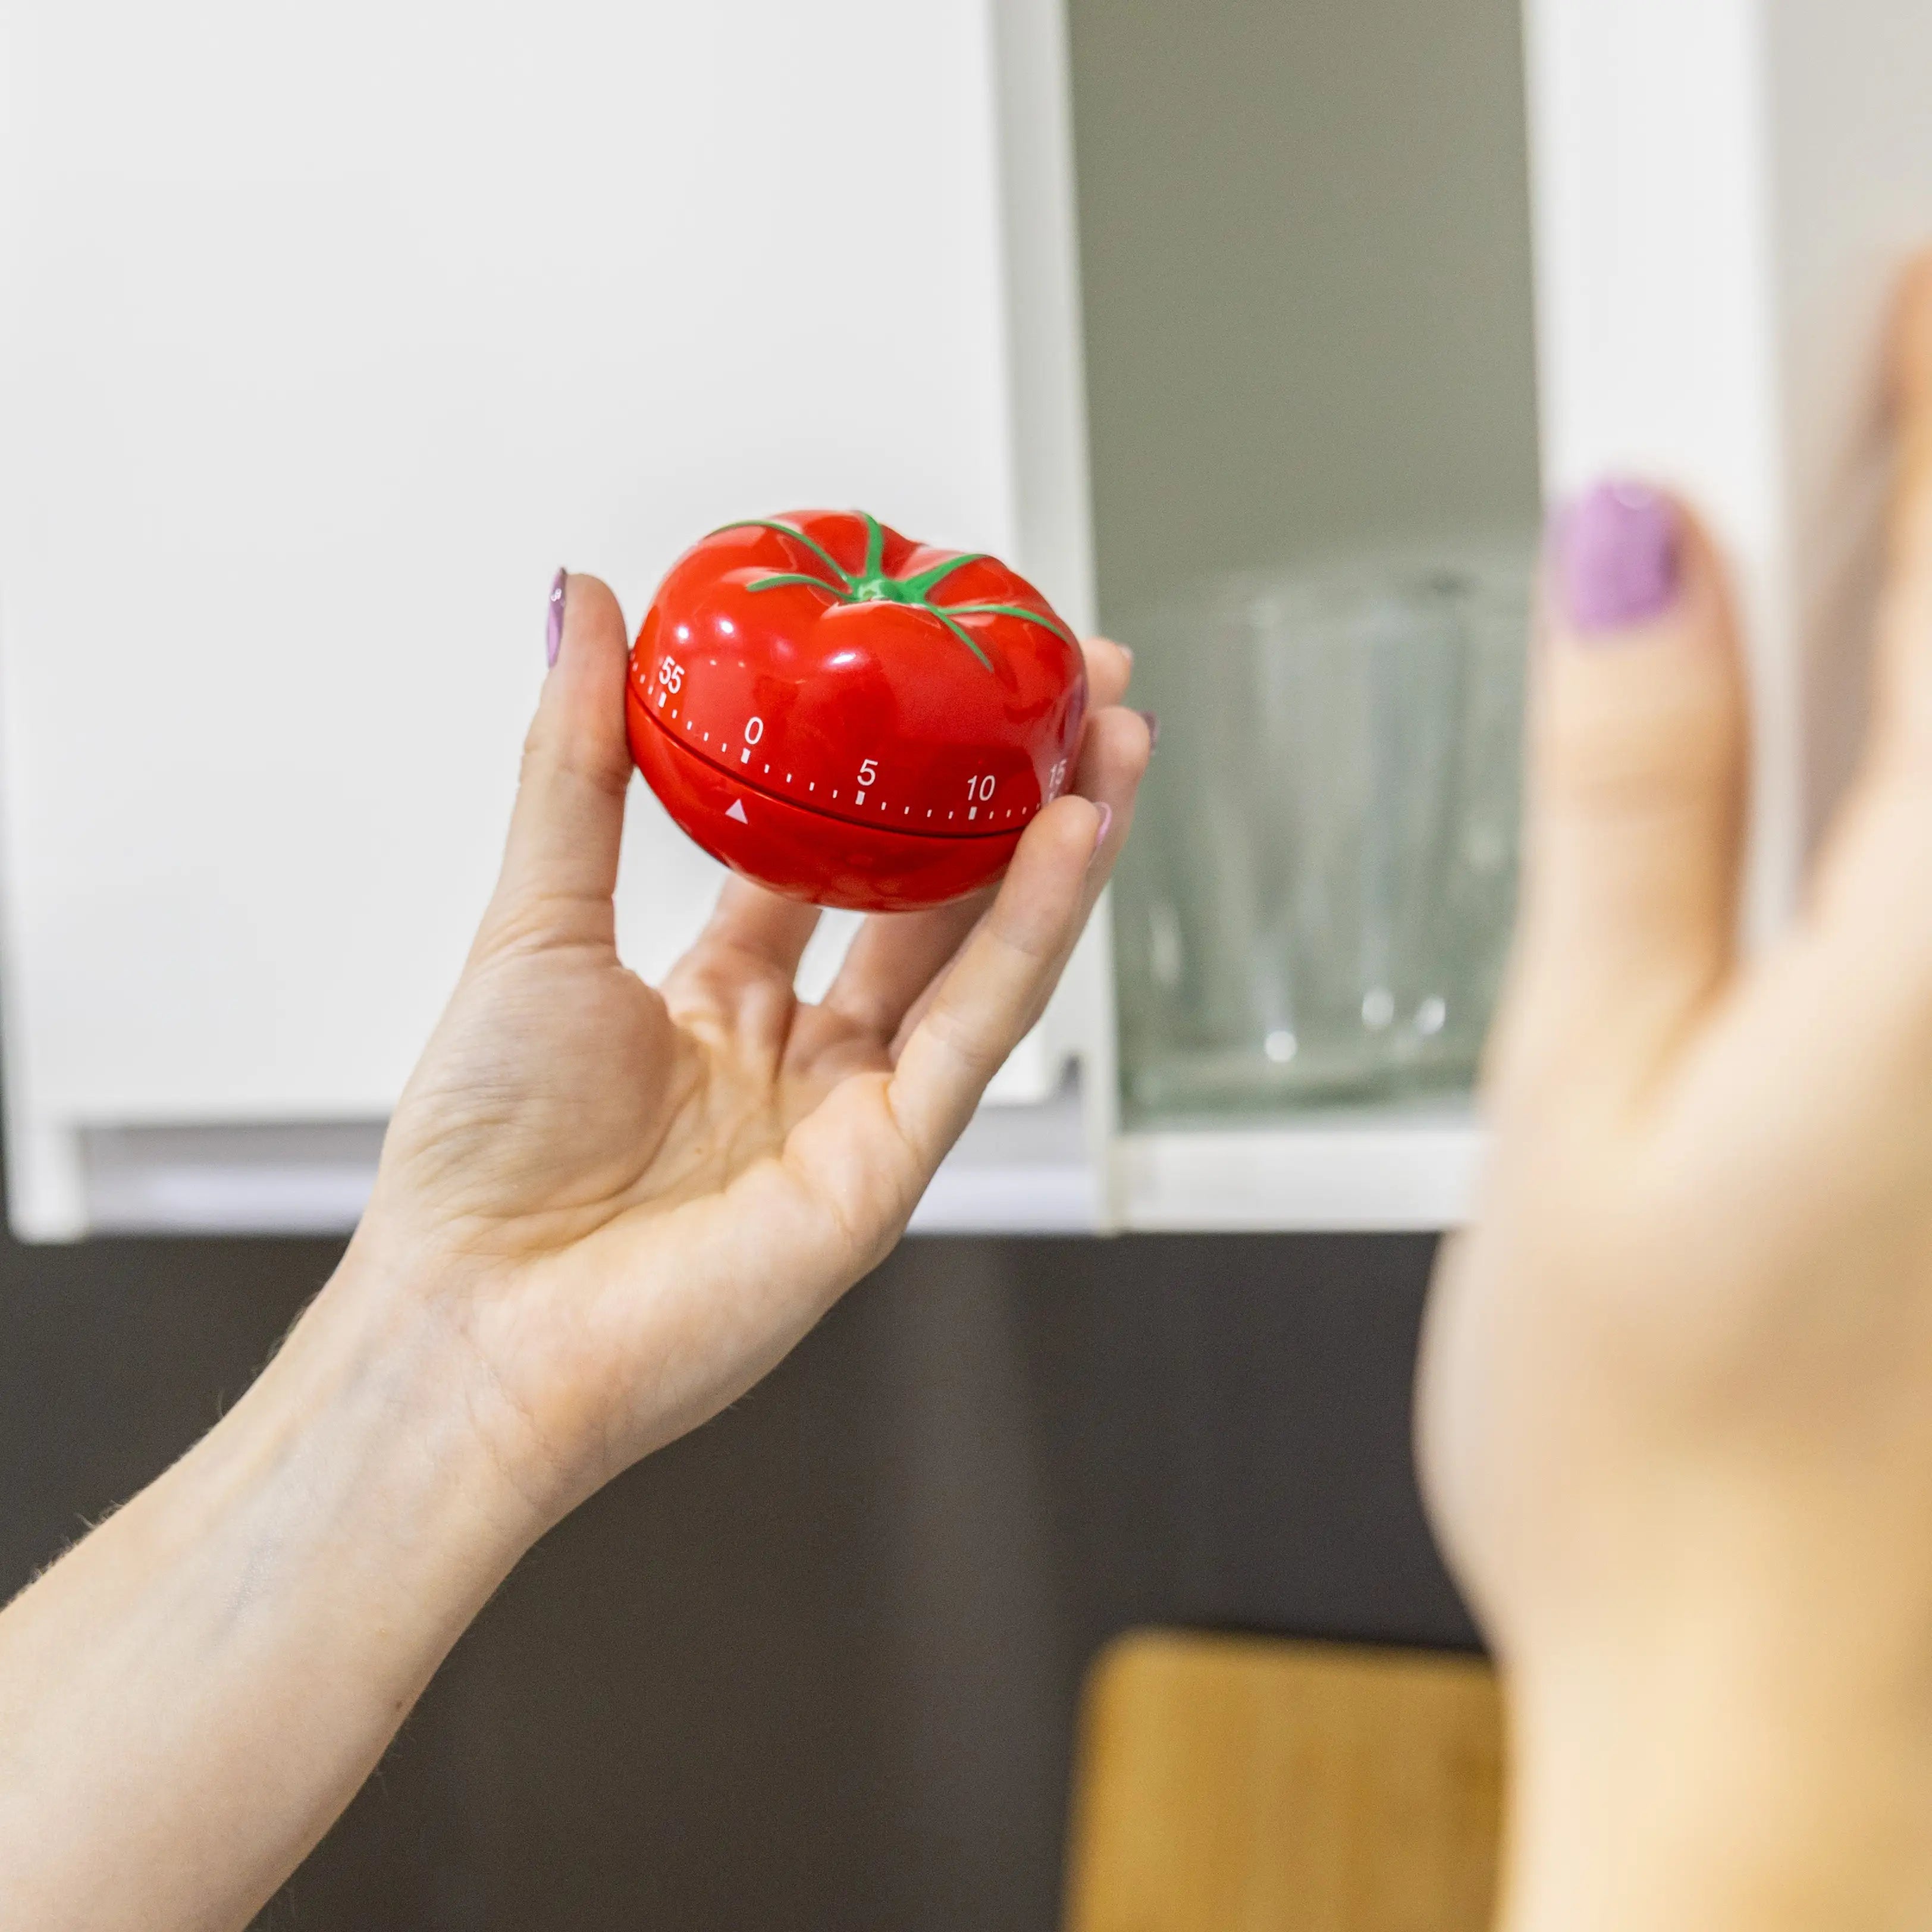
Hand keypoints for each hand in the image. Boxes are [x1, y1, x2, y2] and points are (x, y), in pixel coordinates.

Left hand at [349, 574, 1148, 1520]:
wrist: (475, 1325)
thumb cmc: (483, 1151)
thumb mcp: (535, 917)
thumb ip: (578, 762)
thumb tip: (582, 601)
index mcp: (714, 1005)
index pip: (829, 864)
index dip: (888, 771)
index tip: (933, 675)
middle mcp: (798, 1058)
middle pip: (931, 901)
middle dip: (1001, 793)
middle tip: (1063, 684)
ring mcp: (853, 1115)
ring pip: (982, 958)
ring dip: (1056, 845)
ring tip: (1111, 731)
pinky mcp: (890, 1169)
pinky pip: (978, 1032)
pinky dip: (1034, 930)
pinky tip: (1074, 832)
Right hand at [1419, 264, 1931, 1929]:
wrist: (1784, 1729)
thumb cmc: (1651, 1468)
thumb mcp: (1578, 1090)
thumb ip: (1634, 802)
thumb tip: (1633, 562)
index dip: (1923, 412)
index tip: (1880, 305)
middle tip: (1867, 398)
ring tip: (1854, 576)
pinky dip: (1925, 817)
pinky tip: (1867, 792)